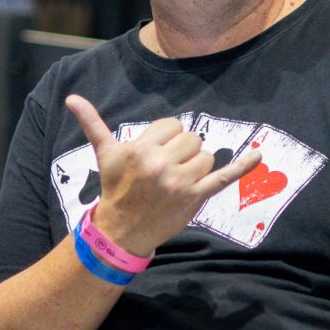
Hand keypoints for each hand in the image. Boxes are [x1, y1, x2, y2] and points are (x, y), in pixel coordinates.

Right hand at [65, 94, 260, 255]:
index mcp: (140, 148)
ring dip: (197, 165)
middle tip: (166, 169)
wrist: (120, 231)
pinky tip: (259, 155)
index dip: (167, 138)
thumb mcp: (104, 154)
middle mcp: (160, 163)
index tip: (156, 154)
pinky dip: (243, 166)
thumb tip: (71, 98)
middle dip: (183, 151)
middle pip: (192, 138)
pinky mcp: (195, 198)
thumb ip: (92, 123)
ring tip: (178, 180)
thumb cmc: (114, 188)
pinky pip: (224, 177)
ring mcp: (179, 181)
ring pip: (206, 155)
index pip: (172, 126)